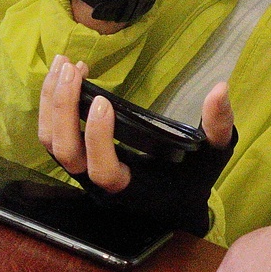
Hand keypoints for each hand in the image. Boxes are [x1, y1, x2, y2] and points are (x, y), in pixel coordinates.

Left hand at [37, 58, 235, 235]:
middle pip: (65, 152)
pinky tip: (62, 76)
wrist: (174, 206)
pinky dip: (50, 104)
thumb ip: (218, 126)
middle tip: (74, 70)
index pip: (102, 169)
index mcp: (130, 188)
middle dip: (63, 109)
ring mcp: (83, 172)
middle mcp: (97, 185)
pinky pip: (51, 135)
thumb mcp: (213, 156)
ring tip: (64, 64)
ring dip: (51, 102)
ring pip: (50, 143)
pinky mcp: (77, 158)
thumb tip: (220, 88)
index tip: (103, 100)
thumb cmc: (194, 181)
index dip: (97, 138)